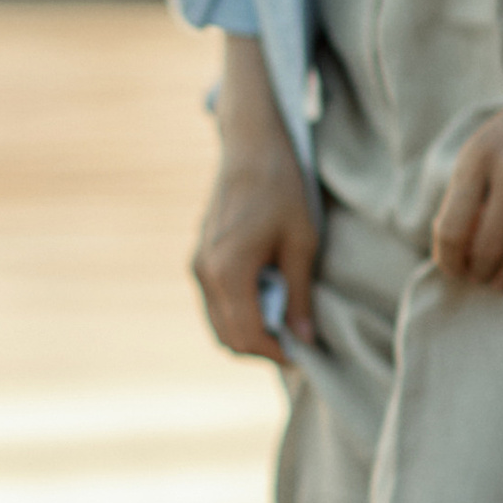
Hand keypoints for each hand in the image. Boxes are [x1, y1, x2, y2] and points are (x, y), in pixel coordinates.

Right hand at [191, 35, 315, 361]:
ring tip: (285, 324)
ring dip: (249, 332)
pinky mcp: (200, 259)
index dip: (276, 352)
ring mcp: (198, 266)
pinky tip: (268, 301)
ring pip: (219, 324)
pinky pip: (216, 304)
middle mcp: (205, 273)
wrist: (250, 148)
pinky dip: (239, 314)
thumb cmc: (282, 189)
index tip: (304, 354)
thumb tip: (305, 338)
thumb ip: (300, 295)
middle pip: (228, 337)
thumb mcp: (302, 242)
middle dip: (261, 348)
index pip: (247, 335)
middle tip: (296, 343)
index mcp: (229, 271)